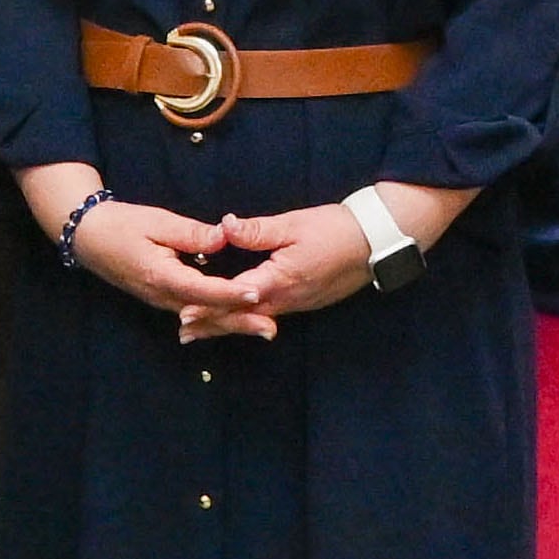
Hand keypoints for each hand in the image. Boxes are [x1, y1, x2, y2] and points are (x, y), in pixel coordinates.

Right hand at [16, 165, 255, 327]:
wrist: (89, 237)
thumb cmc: (122, 225)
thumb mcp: (157, 221)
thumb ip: (191, 233)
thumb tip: (223, 239)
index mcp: (161, 276)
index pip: (203, 290)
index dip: (231, 293)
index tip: (257, 294)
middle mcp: (162, 296)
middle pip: (207, 314)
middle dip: (240, 321)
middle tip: (270, 327)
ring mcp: (161, 301)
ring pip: (202, 318)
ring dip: (232, 323)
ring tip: (262, 327)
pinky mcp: (162, 299)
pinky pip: (193, 313)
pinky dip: (216, 318)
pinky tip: (236, 321)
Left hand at [189, 205, 374, 341]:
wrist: (374, 242)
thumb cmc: (334, 229)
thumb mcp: (293, 225)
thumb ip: (256, 230)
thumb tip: (224, 226)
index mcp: (280, 280)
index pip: (236, 296)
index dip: (208, 305)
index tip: (183, 313)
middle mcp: (287, 299)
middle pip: (242, 317)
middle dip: (212, 324)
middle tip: (183, 334)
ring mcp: (298, 304)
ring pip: (256, 319)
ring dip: (228, 325)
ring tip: (201, 332)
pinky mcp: (306, 302)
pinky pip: (270, 315)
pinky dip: (249, 320)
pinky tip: (239, 318)